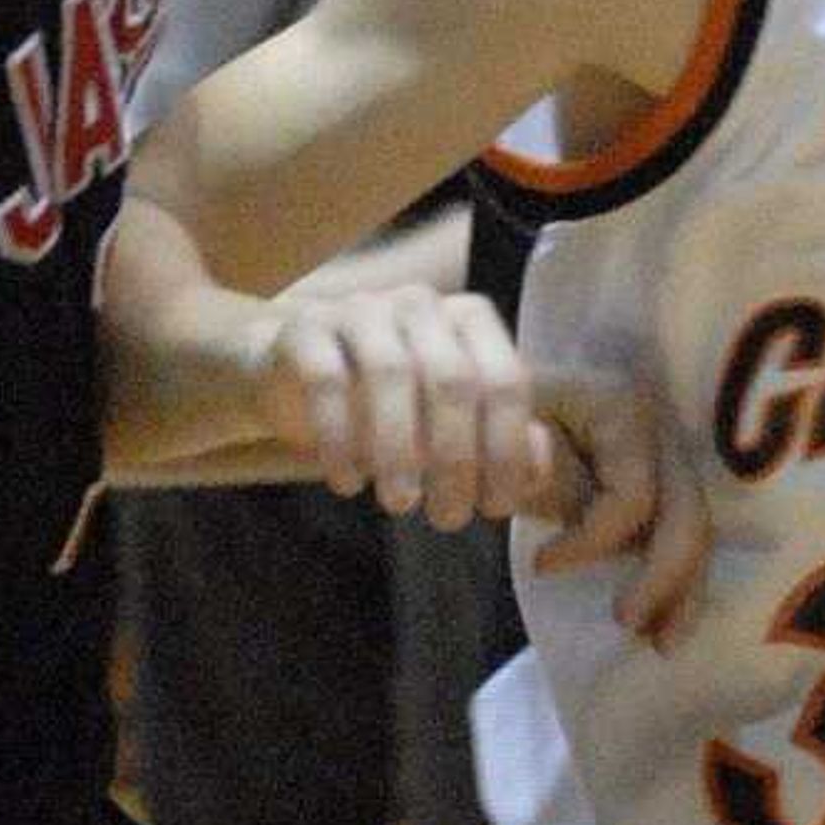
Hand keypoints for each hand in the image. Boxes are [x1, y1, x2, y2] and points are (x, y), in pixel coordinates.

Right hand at [242, 289, 707, 644]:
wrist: (283, 369)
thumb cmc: (385, 405)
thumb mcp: (449, 424)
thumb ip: (501, 439)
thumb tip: (540, 466)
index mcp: (472, 321)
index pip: (507, 382)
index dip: (507, 449)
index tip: (496, 509)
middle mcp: (422, 305)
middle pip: (454, 381)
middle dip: (457, 458)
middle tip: (446, 519)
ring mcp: (361, 308)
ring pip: (392, 375)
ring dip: (398, 449)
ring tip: (398, 504)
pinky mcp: (304, 327)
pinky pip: (329, 379)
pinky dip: (340, 436)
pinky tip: (347, 482)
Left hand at [524, 368, 711, 650]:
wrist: (502, 395)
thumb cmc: (499, 407)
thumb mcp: (504, 428)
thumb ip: (534, 468)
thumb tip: (563, 492)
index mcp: (624, 413)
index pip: (631, 495)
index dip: (591, 540)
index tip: (540, 566)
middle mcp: (661, 434)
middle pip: (686, 513)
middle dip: (662, 576)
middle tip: (624, 621)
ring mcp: (667, 461)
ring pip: (695, 531)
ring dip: (683, 591)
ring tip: (660, 643)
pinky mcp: (660, 488)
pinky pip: (681, 537)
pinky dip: (677, 583)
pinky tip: (663, 626)